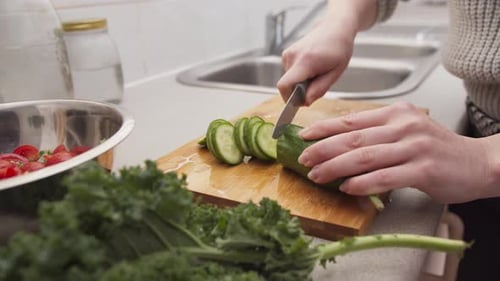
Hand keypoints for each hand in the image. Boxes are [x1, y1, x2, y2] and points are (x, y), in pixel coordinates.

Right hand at [277, 17, 355, 105]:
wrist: (334, 28)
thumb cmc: (338, 49)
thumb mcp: (335, 73)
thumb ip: (319, 89)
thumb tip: (305, 102)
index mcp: (305, 61)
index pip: (284, 85)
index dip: (289, 99)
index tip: (302, 102)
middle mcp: (292, 56)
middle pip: (287, 85)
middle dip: (300, 91)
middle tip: (317, 84)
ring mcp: (287, 54)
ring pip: (288, 80)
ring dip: (300, 83)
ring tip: (316, 73)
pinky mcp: (286, 54)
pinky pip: (289, 73)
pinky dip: (299, 76)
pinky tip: (311, 68)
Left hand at [297, 102, 499, 203]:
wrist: (477, 163)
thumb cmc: (437, 149)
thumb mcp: (407, 130)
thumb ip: (377, 132)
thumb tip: (340, 140)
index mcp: (396, 113)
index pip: (352, 120)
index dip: (325, 128)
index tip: (304, 135)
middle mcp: (404, 126)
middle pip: (354, 138)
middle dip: (323, 149)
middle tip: (303, 158)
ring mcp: (414, 147)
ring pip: (365, 157)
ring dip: (336, 167)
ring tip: (317, 175)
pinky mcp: (423, 169)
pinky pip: (385, 177)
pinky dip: (363, 183)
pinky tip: (347, 188)